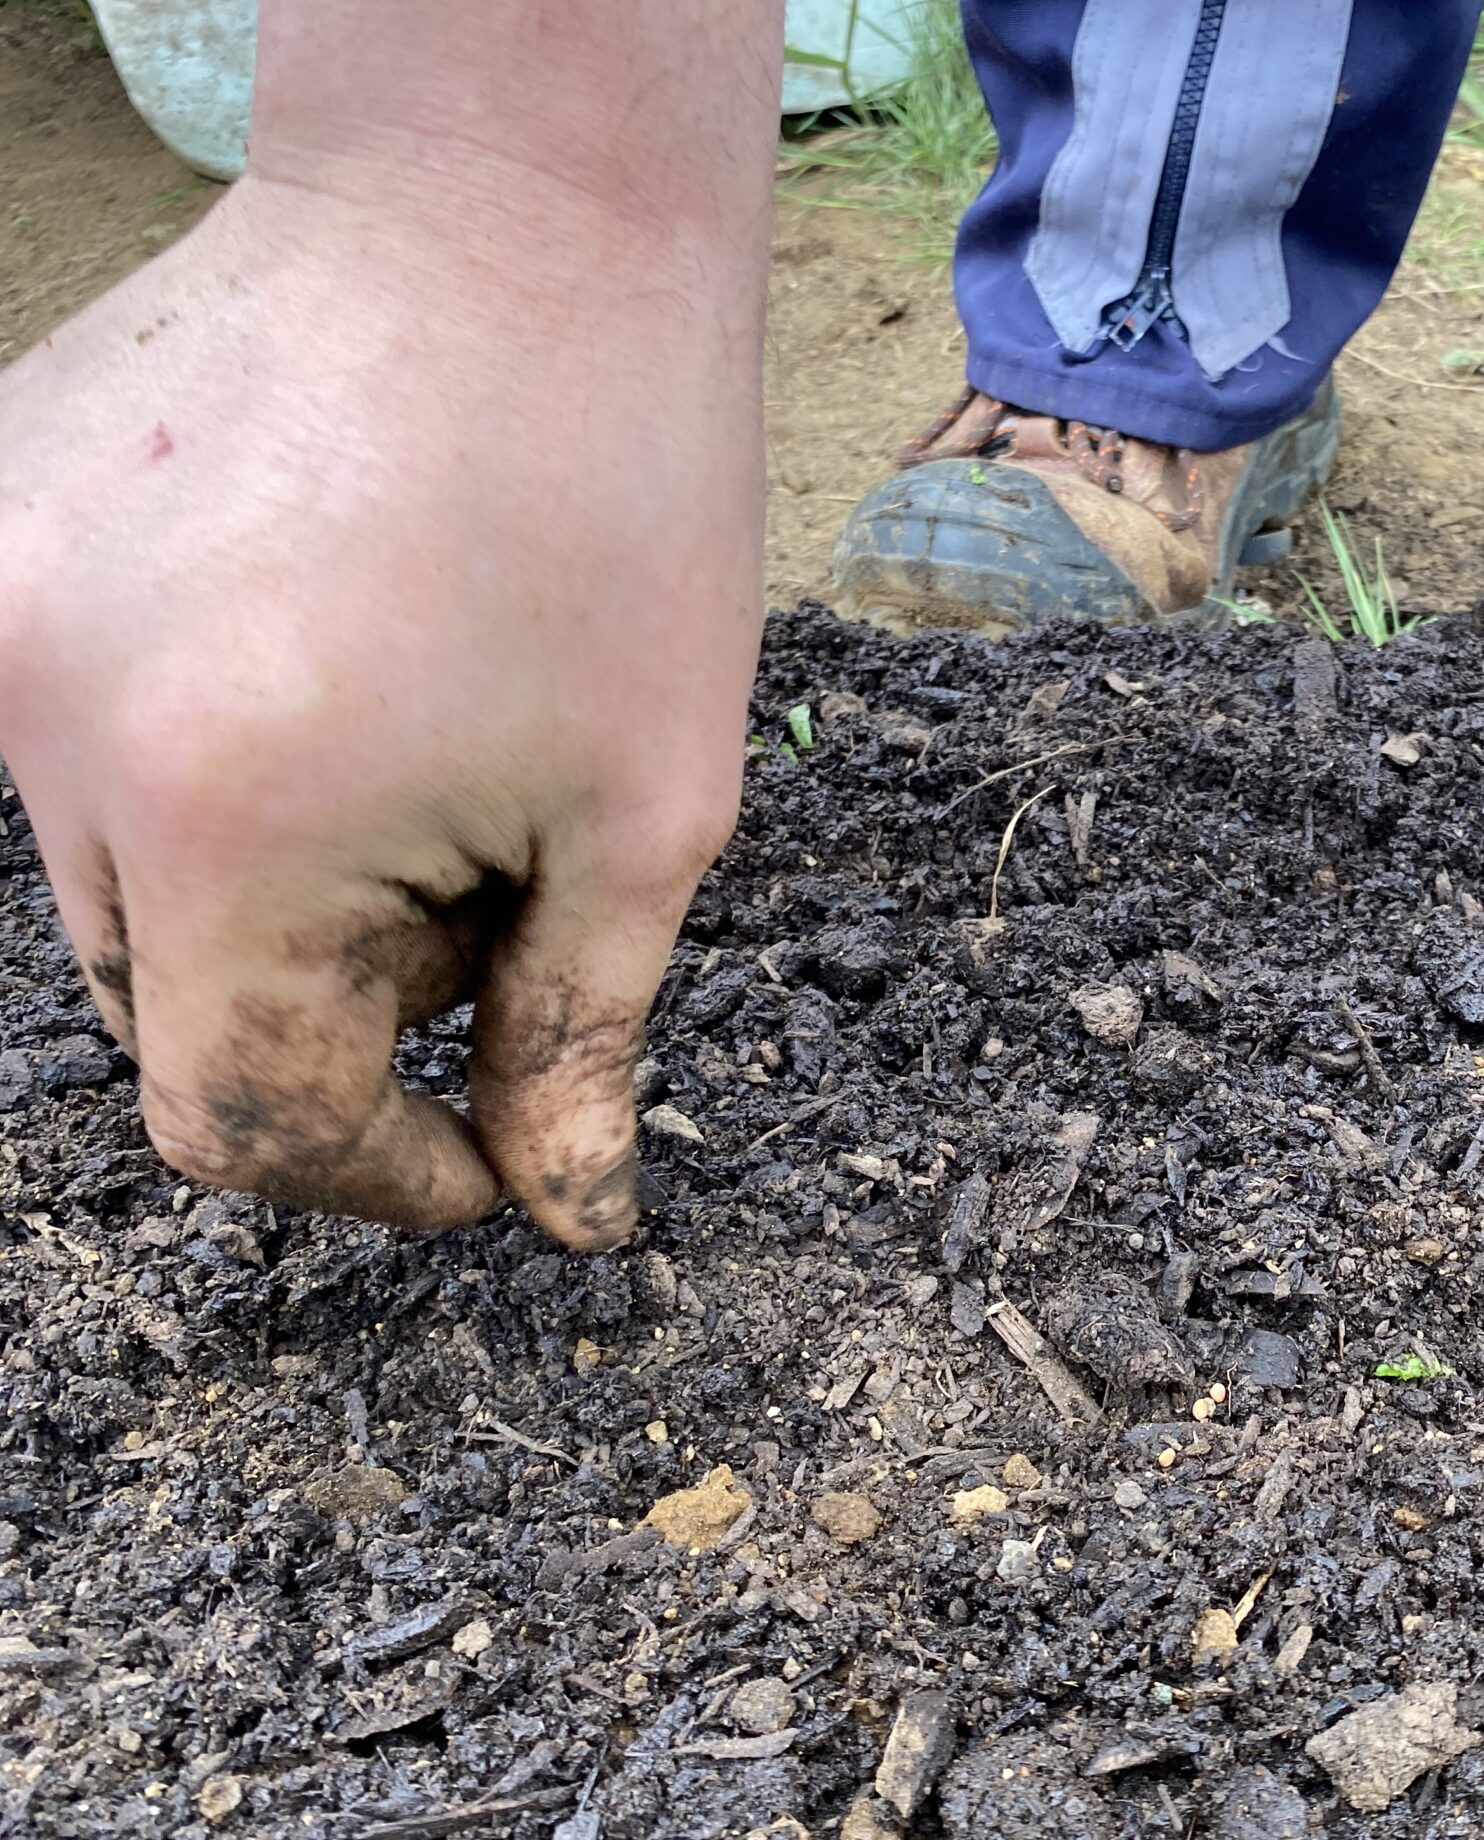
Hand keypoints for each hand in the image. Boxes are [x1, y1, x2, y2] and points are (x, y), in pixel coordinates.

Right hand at [0, 177, 764, 1244]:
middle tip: (494, 874)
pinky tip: (326, 658)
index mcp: (221, 830)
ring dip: (265, 890)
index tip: (492, 1161)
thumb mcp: (646, 809)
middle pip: (174, 1010)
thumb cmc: (618, 498)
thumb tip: (557, 1206)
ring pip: (118, 889)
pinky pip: (75, 745)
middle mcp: (46, 735)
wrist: (512, 210)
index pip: (240, 1122)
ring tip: (415, 740)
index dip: (381, 1174)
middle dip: (344, 1004)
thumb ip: (572, 1035)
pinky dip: (200, 767)